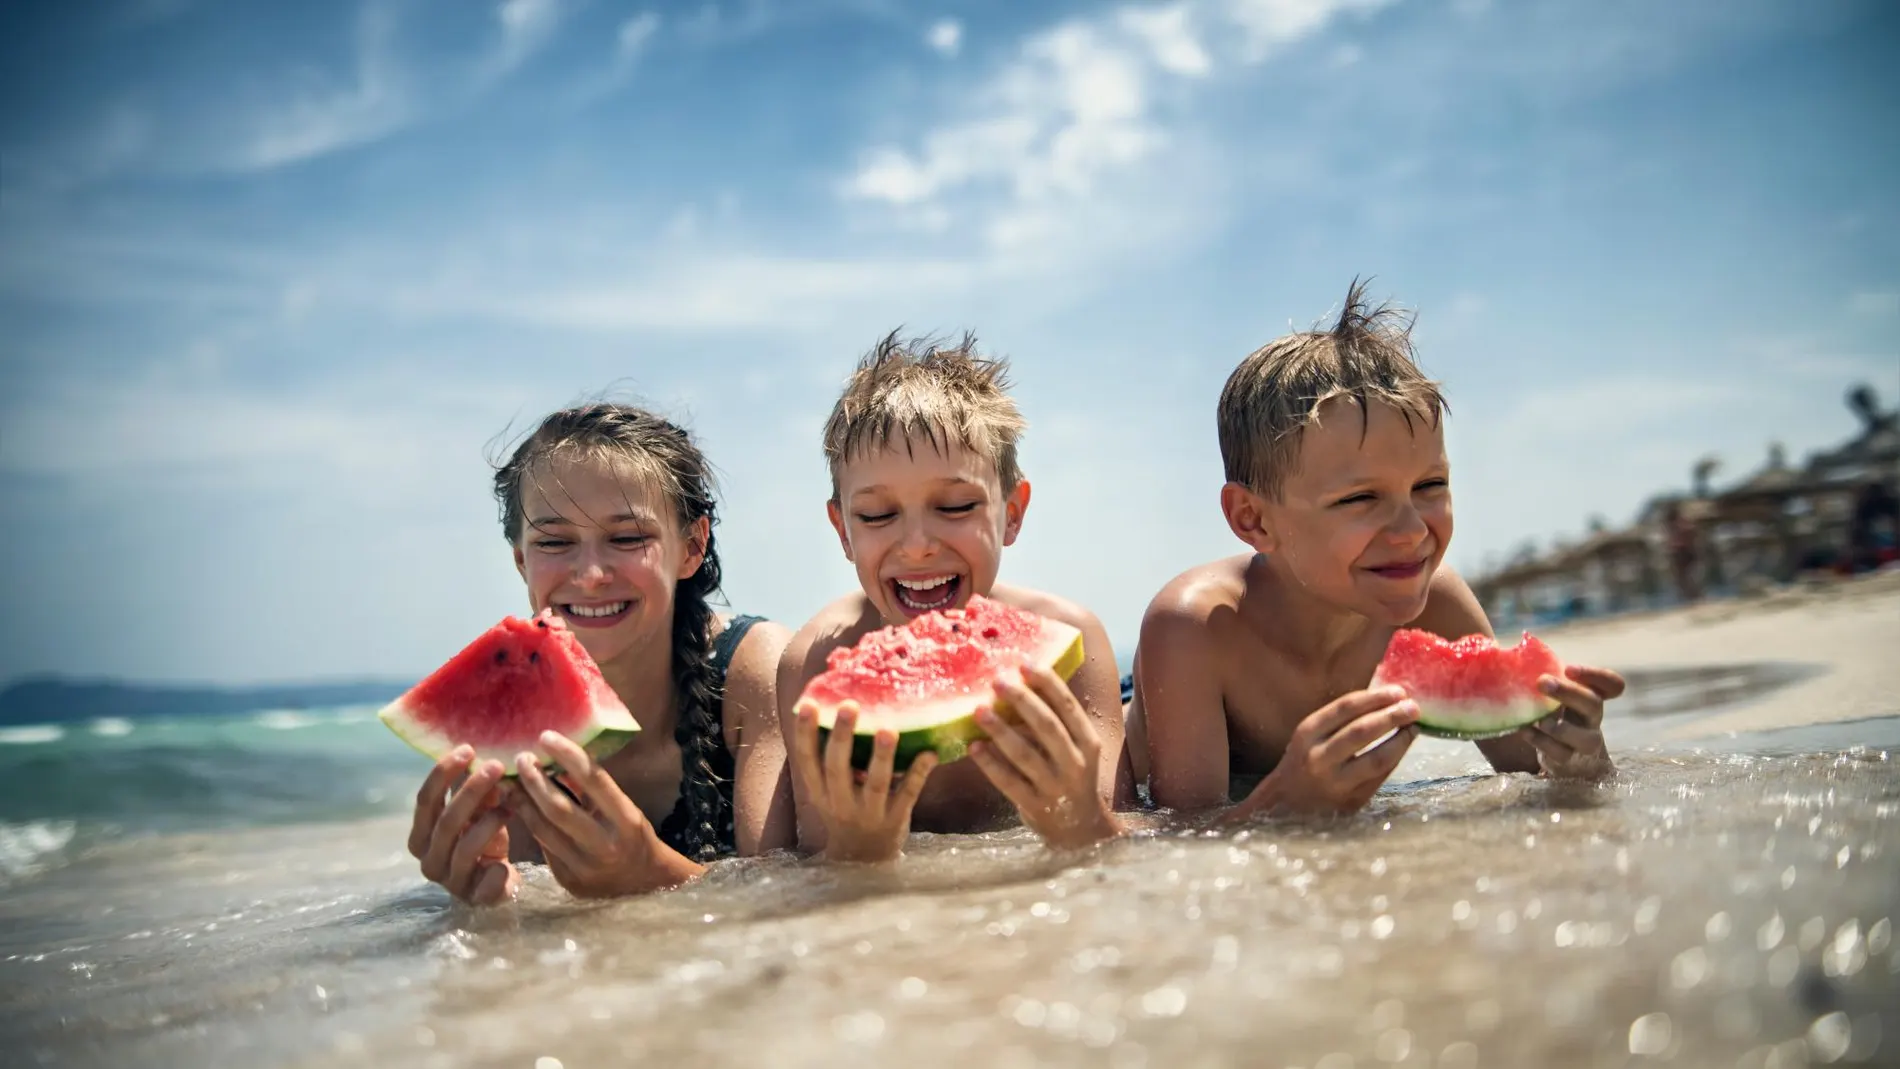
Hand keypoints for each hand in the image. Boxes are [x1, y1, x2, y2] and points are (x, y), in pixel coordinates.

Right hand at [408, 745, 518, 905]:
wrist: (498, 884)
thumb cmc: (483, 840)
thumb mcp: (479, 812)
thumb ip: (476, 790)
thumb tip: (483, 755)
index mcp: (421, 836)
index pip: (425, 801)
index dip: (442, 773)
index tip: (467, 749)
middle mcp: (428, 859)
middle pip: (446, 821)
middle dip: (472, 790)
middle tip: (497, 766)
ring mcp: (449, 881)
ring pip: (465, 848)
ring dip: (490, 822)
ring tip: (513, 804)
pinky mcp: (473, 899)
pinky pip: (484, 882)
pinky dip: (496, 871)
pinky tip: (505, 863)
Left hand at [507, 731, 701, 896]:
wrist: (645, 884)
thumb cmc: (634, 837)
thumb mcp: (624, 809)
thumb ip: (593, 791)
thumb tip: (558, 760)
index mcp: (626, 821)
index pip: (593, 780)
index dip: (567, 755)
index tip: (546, 736)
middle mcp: (605, 846)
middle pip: (559, 808)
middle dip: (534, 780)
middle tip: (521, 759)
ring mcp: (584, 868)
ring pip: (543, 830)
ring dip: (523, 803)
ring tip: (511, 782)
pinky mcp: (567, 881)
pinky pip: (544, 847)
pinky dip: (531, 824)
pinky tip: (520, 808)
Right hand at [790, 700, 937, 862]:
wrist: (863, 858)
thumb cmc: (846, 808)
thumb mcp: (828, 790)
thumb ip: (831, 758)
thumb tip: (836, 704)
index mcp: (819, 790)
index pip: (806, 759)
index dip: (804, 733)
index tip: (808, 705)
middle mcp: (839, 802)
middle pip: (837, 767)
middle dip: (843, 736)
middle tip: (850, 706)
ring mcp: (868, 813)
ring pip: (875, 783)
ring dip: (882, 756)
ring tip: (888, 730)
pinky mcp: (894, 820)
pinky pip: (907, 794)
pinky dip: (918, 773)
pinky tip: (929, 753)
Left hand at [968, 664, 1120, 848]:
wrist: (1080, 829)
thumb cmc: (1071, 777)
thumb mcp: (1076, 750)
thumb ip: (1055, 723)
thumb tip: (1019, 684)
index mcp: (1089, 743)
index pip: (1068, 707)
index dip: (1047, 683)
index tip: (1025, 663)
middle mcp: (1076, 764)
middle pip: (1047, 727)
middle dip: (1021, 701)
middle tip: (997, 680)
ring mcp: (1056, 787)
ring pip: (1025, 754)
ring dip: (999, 730)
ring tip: (978, 711)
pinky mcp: (1036, 806)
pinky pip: (1009, 782)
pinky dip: (990, 764)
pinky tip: (973, 747)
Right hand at [1239, 686, 1419, 817]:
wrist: (1285, 803)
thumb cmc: (1304, 760)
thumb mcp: (1311, 735)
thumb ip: (1341, 720)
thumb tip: (1388, 700)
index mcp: (1308, 733)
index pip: (1346, 708)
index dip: (1376, 698)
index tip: (1398, 691)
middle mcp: (1319, 757)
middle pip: (1362, 731)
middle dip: (1392, 716)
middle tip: (1414, 708)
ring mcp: (1336, 782)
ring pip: (1377, 759)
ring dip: (1401, 741)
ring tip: (1414, 728)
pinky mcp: (1351, 801)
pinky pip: (1380, 777)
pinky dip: (1395, 759)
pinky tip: (1403, 747)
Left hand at [1521, 665, 1621, 780]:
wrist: (1561, 754)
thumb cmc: (1550, 711)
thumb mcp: (1551, 692)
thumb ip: (1541, 675)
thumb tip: (1500, 650)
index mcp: (1591, 696)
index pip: (1612, 684)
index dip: (1595, 675)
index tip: (1569, 669)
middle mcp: (1592, 718)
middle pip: (1593, 704)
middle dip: (1568, 692)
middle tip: (1542, 682)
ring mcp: (1585, 741)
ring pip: (1585, 737)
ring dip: (1559, 727)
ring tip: (1539, 720)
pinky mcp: (1569, 759)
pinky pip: (1561, 753)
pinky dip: (1541, 741)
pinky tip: (1525, 731)